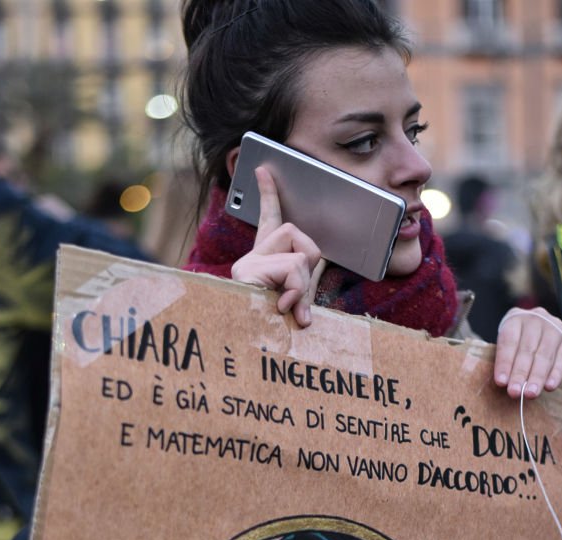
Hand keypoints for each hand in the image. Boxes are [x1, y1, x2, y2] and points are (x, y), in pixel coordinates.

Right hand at [231, 166, 326, 327]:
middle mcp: (250, 259)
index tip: (264, 171)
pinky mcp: (247, 272)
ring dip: (302, 282)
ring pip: (298, 252)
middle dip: (308, 264)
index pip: (267, 222)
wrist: (245, 346)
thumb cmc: (271, 332)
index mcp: (260, 263)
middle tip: (296, 296)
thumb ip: (304, 287)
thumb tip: (316, 276)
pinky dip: (296, 291)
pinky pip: (292, 268)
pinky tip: (281, 308)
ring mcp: (247, 265)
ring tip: (288, 306)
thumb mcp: (293, 305)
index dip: (268, 195)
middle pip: (295, 233)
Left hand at [494, 307, 561, 399]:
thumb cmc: (520, 342)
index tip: (501, 382)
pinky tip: (549, 387)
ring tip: (529, 394)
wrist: (546, 331)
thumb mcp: (509, 344)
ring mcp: (555, 328)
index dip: (504, 363)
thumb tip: (504, 383)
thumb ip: (506, 360)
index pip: (509, 341)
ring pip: (545, 355)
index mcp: (516, 319)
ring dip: (537, 377)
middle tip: (514, 392)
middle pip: (527, 350)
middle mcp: (536, 320)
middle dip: (520, 374)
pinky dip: (556, 374)